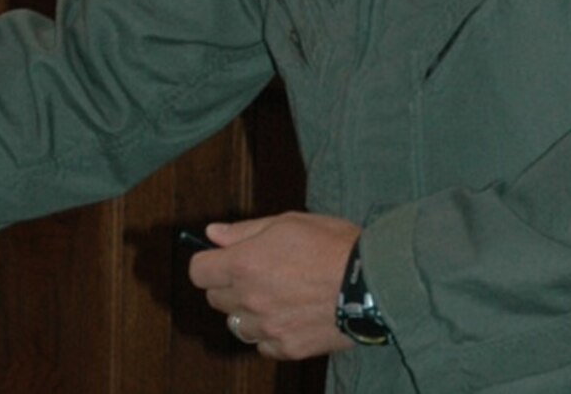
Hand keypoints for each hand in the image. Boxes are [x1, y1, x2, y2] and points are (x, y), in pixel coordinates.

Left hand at [187, 212, 359, 359]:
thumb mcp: (288, 222)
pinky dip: (270, 334)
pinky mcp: (288, 348)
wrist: (373, 283)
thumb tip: (212, 234)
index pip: (198, 272)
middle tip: (257, 274)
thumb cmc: (333, 245)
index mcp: (244, 264)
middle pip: (216, 298)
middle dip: (229, 285)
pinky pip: (263, 345)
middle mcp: (250, 298)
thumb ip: (244, 231)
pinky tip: (290, 317)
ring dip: (248, 312)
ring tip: (276, 297)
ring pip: (237, 324)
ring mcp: (268, 327)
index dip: (208, 263)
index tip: (221, 259)